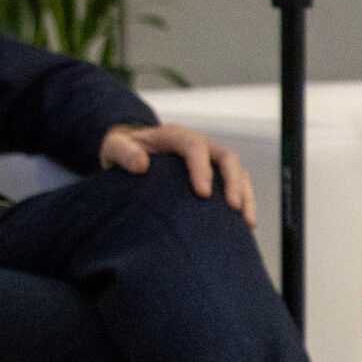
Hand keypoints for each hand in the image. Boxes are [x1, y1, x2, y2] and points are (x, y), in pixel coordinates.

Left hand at [100, 122, 255, 224]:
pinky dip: (245, 201)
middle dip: (232, 181)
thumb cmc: (122, 149)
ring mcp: (209, 158)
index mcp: (172, 135)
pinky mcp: (215, 173)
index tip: (203, 193)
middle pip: (225, 156)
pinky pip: (237, 183)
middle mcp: (196, 144)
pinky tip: (245, 225)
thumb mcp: (113, 147)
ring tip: (247, 222)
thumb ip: (123, 153)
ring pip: (237, 170)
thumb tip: (141, 165)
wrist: (130, 151)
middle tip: (232, 207)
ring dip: (244, 194)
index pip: (193, 146)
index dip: (201, 168)